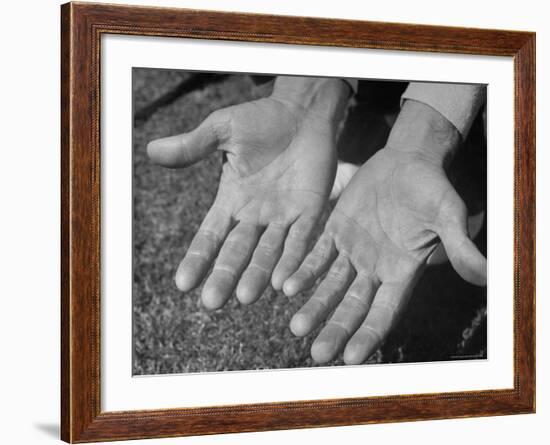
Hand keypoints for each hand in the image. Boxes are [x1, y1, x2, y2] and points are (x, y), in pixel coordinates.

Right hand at [147, 76, 349, 309]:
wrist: (303, 113)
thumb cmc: (261, 120)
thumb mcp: (223, 130)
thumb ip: (194, 145)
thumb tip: (152, 151)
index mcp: (231, 201)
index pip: (210, 236)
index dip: (197, 258)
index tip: (183, 283)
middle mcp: (255, 216)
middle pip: (237, 252)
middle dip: (225, 276)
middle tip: (212, 302)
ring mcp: (284, 217)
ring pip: (268, 252)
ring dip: (258, 275)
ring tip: (245, 296)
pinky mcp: (312, 211)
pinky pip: (301, 240)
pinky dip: (292, 260)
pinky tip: (284, 281)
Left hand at [283, 100, 486, 363]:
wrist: (407, 161)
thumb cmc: (433, 188)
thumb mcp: (448, 214)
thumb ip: (459, 245)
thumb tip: (487, 275)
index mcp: (402, 272)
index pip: (384, 312)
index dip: (368, 335)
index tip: (351, 359)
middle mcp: (375, 268)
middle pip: (352, 307)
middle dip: (336, 329)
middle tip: (317, 353)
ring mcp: (353, 251)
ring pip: (330, 285)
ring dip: (314, 305)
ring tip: (296, 327)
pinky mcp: (335, 231)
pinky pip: (317, 255)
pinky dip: (304, 270)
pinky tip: (286, 286)